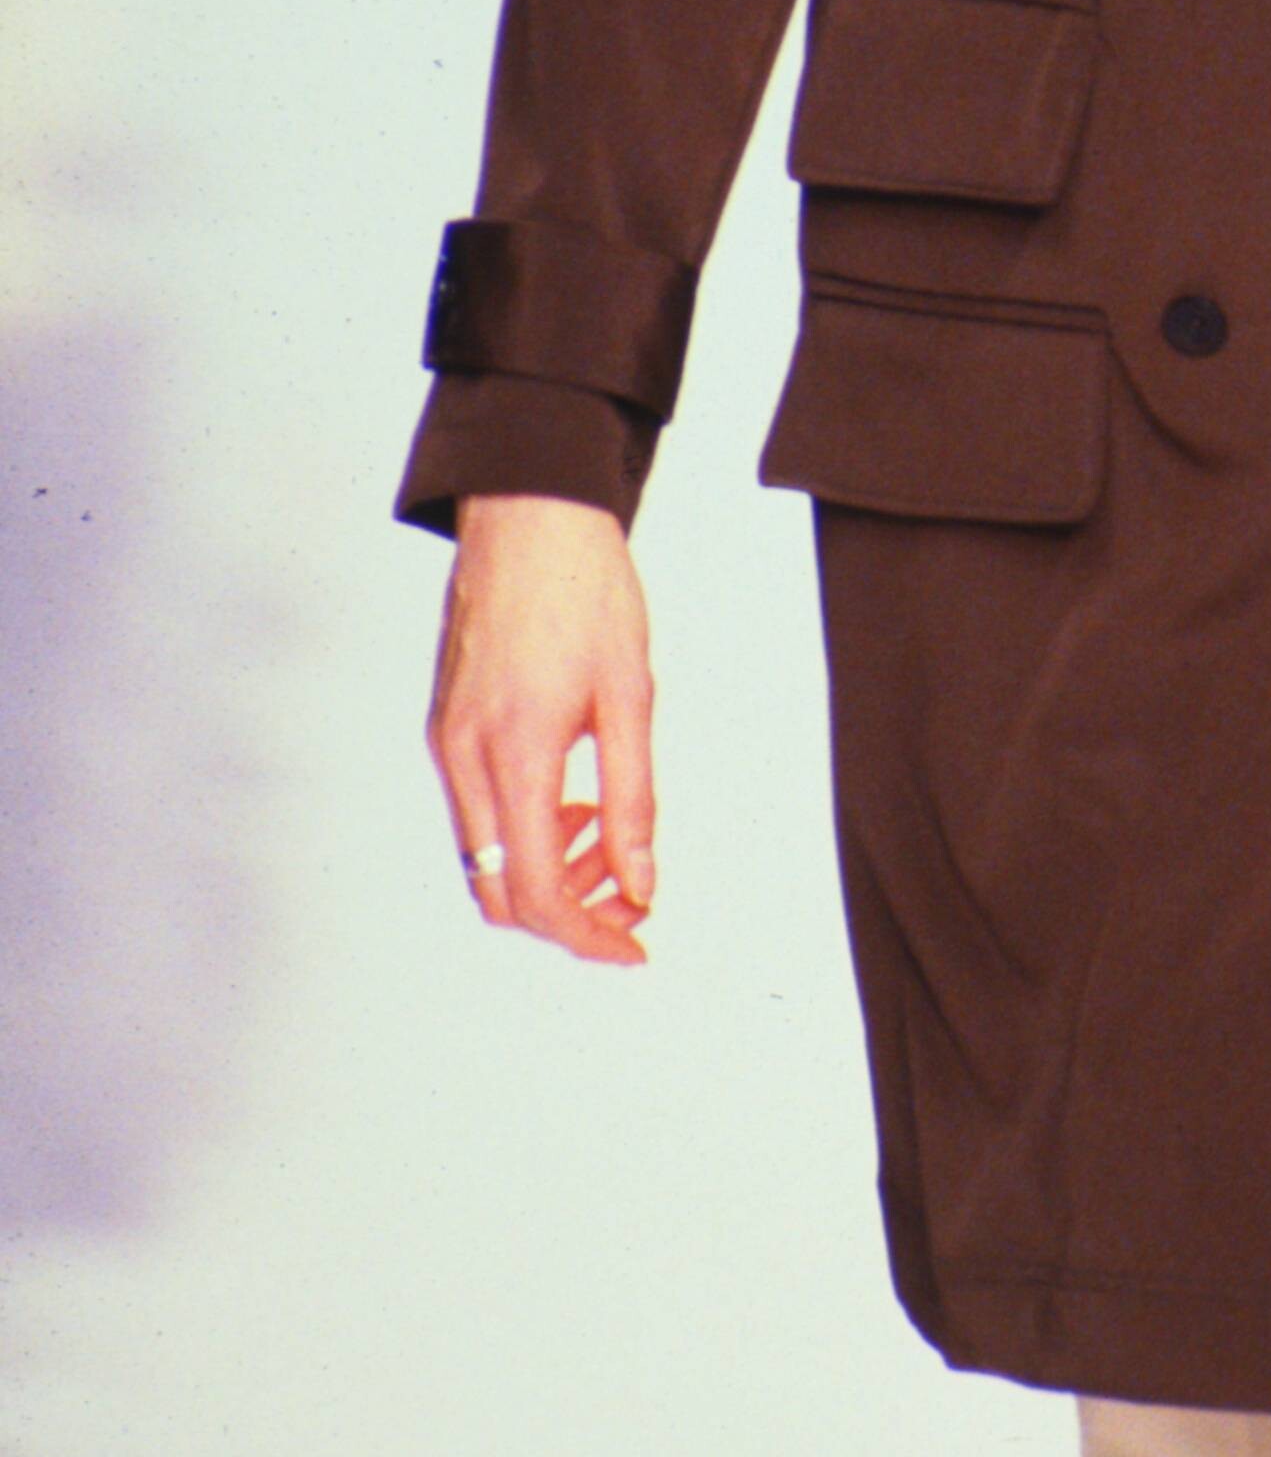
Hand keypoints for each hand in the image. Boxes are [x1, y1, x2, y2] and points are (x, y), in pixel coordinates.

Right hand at [426, 495, 655, 959]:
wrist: (530, 514)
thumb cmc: (586, 589)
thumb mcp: (631, 698)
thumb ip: (633, 800)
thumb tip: (641, 881)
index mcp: (514, 751)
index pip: (534, 889)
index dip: (587, 934)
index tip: (634, 942)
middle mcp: (463, 756)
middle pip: (497, 891)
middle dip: (566, 914)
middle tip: (630, 899)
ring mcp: (444, 741)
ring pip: (482, 858)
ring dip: (544, 873)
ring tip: (606, 836)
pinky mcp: (443, 725)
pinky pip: (475, 813)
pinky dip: (523, 832)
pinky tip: (572, 798)